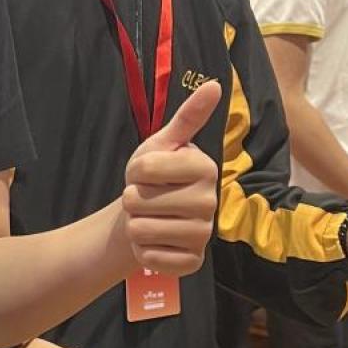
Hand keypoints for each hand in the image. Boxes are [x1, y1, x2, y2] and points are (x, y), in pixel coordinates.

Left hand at [121, 80, 221, 274]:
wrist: (150, 217)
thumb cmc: (155, 176)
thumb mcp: (163, 143)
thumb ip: (188, 116)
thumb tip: (215, 84)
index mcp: (204, 167)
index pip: (143, 167)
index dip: (133, 170)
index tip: (144, 172)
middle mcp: (210, 201)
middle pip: (138, 201)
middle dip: (132, 199)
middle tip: (146, 198)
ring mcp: (203, 235)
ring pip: (140, 230)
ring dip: (134, 224)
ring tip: (148, 218)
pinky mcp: (192, 263)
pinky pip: (149, 257)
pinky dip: (142, 250)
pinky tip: (154, 242)